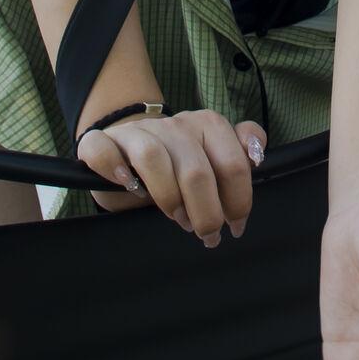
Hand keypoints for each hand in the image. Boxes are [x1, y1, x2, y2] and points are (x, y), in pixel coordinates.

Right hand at [76, 108, 263, 244]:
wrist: (129, 152)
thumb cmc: (178, 165)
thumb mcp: (213, 160)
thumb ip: (239, 154)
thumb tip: (257, 154)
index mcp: (207, 125)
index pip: (233, 164)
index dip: (238, 201)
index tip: (235, 225)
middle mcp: (174, 124)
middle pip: (197, 170)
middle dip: (207, 212)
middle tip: (208, 234)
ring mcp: (136, 132)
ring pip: (154, 159)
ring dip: (168, 198)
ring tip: (177, 218)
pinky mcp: (102, 142)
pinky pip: (104, 150)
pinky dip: (113, 167)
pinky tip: (127, 184)